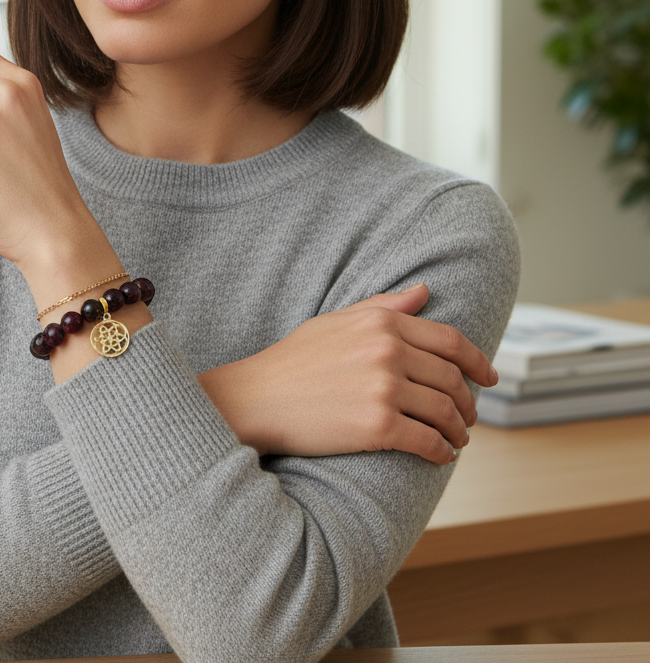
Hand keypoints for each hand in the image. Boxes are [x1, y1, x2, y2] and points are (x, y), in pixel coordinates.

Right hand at [198, 284, 496, 464]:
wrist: (258, 398)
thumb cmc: (294, 360)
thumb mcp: (337, 321)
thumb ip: (384, 307)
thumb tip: (424, 292)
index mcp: (381, 323)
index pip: (450, 341)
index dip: (478, 361)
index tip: (489, 378)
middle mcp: (388, 351)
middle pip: (452, 379)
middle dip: (467, 402)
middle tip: (468, 417)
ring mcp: (384, 389)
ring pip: (445, 412)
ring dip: (459, 430)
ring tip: (457, 439)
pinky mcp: (377, 427)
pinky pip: (428, 441)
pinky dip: (441, 452)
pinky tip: (440, 455)